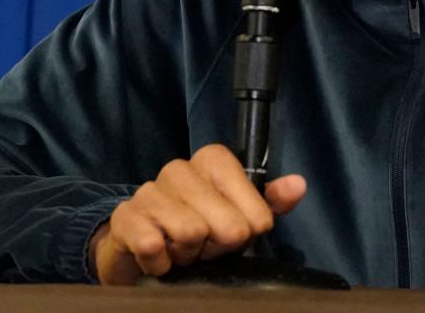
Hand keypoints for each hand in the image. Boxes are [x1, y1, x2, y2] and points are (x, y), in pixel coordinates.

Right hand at [88, 144, 306, 284]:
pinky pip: (153, 246)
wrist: (143, 249)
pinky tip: (160, 258)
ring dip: (190, 255)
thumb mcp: (241, 216)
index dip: (248, 228)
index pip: (254, 206)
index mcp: (213, 160)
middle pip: (228, 226)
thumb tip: (298, 184)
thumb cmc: (200, 228)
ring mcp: (149, 191)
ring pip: (192, 233)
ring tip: (182, 250)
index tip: (233, 232)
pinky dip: (162, 264)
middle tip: (205, 245)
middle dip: (219, 246)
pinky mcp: (126, 217)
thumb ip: (271, 201)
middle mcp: (179, 168)